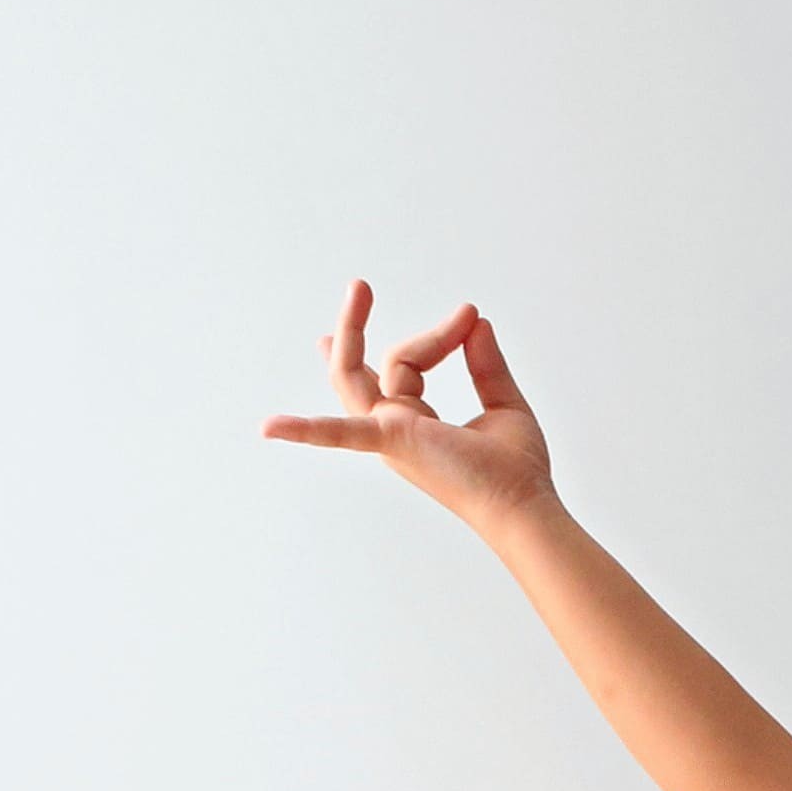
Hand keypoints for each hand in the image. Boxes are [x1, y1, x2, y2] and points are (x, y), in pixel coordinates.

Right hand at [263, 280, 553, 531]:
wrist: (524, 504)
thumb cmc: (516, 471)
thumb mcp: (504, 404)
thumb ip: (487, 365)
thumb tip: (478, 323)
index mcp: (415, 424)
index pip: (408, 362)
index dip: (439, 336)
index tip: (469, 316)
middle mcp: (395, 430)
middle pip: (364, 368)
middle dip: (356, 327)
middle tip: (360, 286)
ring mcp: (390, 436)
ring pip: (353, 377)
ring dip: (353, 331)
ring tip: (360, 289)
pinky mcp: (394, 441)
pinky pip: (341, 432)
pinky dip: (306, 430)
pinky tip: (267, 429)